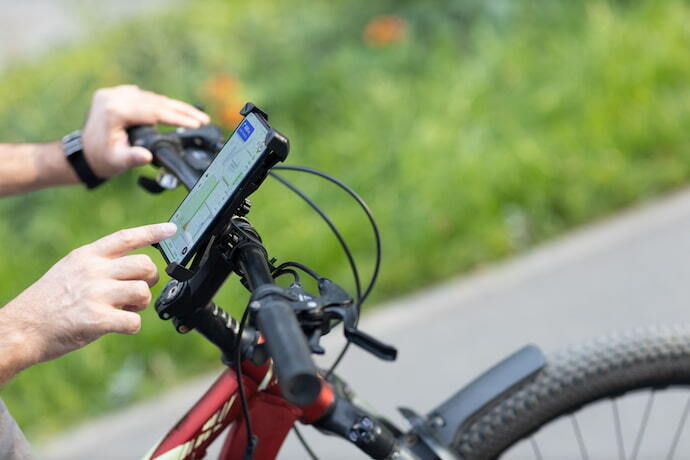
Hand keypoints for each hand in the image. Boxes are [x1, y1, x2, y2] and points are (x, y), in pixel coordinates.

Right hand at [0, 222, 176, 379]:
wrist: (21, 328)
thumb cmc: (48, 302)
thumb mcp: (70, 270)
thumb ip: (100, 264)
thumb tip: (133, 268)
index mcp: (87, 256)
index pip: (126, 237)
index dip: (153, 232)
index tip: (173, 229)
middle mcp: (93, 270)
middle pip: (145, 265)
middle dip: (148, 280)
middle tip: (136, 292)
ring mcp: (96, 294)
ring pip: (143, 291)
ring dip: (140, 304)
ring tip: (124, 310)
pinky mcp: (97, 319)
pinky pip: (134, 322)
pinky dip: (131, 327)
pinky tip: (118, 326)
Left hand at [81, 85, 209, 177]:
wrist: (84, 153)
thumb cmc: (102, 159)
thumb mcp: (117, 162)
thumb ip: (133, 158)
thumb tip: (147, 155)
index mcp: (114, 110)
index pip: (154, 111)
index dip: (178, 118)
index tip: (196, 123)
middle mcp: (114, 97)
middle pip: (156, 102)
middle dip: (182, 111)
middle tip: (203, 119)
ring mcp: (114, 93)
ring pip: (152, 98)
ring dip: (174, 107)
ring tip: (195, 116)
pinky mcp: (117, 94)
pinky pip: (144, 97)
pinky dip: (160, 104)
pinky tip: (175, 110)